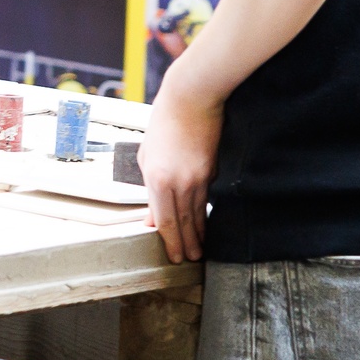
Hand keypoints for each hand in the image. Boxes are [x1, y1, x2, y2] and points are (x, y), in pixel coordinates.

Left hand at [138, 75, 221, 262]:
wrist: (191, 98)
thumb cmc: (164, 122)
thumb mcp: (146, 155)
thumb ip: (148, 187)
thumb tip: (151, 214)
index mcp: (157, 178)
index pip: (165, 221)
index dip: (170, 242)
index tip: (173, 256)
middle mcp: (180, 182)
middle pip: (184, 223)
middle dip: (186, 245)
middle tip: (188, 261)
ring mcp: (200, 178)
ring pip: (199, 214)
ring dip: (199, 235)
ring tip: (199, 251)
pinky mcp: (214, 171)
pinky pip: (208, 199)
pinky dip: (206, 215)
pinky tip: (206, 225)